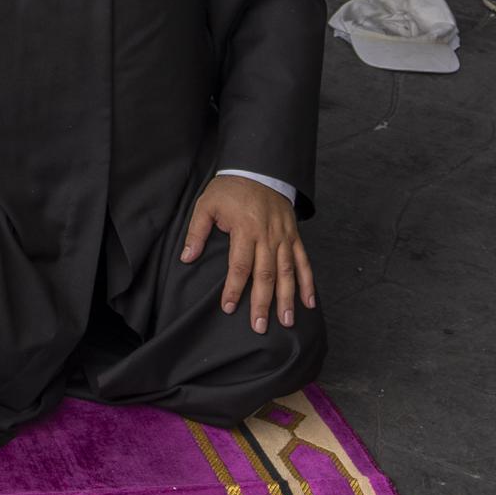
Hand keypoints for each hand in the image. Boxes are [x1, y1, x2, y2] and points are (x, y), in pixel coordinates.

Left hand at [181, 174, 315, 334]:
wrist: (259, 168)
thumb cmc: (230, 189)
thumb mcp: (206, 204)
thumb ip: (196, 232)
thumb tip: (186, 258)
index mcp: (245, 228)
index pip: (239, 265)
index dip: (233, 288)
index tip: (228, 308)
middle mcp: (267, 235)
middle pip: (265, 274)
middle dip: (262, 302)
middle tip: (259, 326)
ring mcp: (284, 236)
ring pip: (287, 272)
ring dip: (287, 298)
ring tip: (286, 321)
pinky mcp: (294, 236)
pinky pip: (303, 262)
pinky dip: (307, 282)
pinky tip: (309, 302)